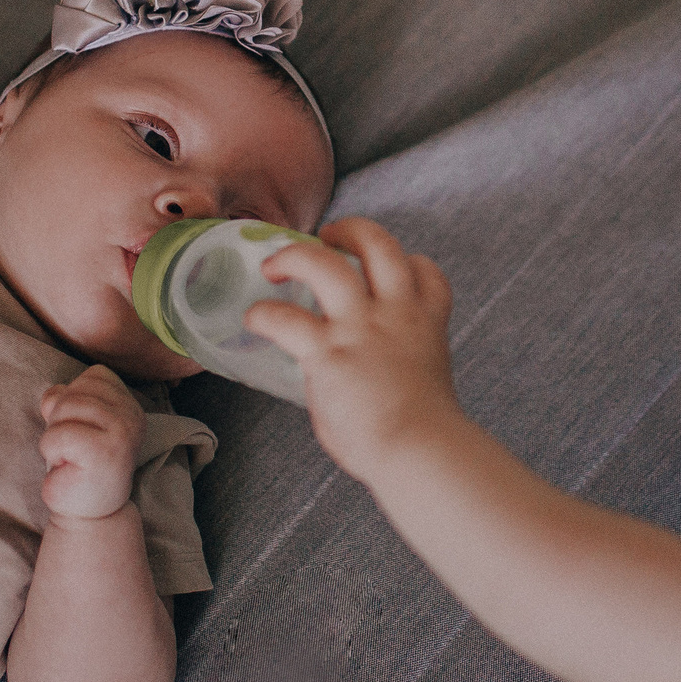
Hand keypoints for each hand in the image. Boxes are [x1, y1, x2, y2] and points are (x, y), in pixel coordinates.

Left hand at [38, 365, 147, 523]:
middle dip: (59, 419)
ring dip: (53, 437)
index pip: (94, 375)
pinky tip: (66, 468)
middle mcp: (132, 416)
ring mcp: (122, 433)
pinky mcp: (104, 453)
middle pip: (75, 391)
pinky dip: (50, 451)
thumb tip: (53, 394)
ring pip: (64, 408)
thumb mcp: (74, 425)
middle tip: (71, 449)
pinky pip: (58, 435)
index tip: (81, 429)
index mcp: (130, 405)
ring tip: (69, 458)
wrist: (88, 516)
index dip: (75, 398)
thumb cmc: (78, 467)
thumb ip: (65, 400)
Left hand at [243, 218, 458, 482]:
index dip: (409, 262)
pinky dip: (263, 314)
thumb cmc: (420, 435)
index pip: (426, 270)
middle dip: (350, 230)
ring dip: (294, 256)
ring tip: (274, 265)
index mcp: (425, 322)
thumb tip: (357, 382)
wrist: (419, 451)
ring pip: (325, 263)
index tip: (392, 270)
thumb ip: (391, 366)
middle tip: (327, 238)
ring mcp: (361, 328)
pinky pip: (284, 318)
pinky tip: (254, 319)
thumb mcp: (422, 383)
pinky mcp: (328, 352)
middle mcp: (394, 313)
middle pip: (378, 243)